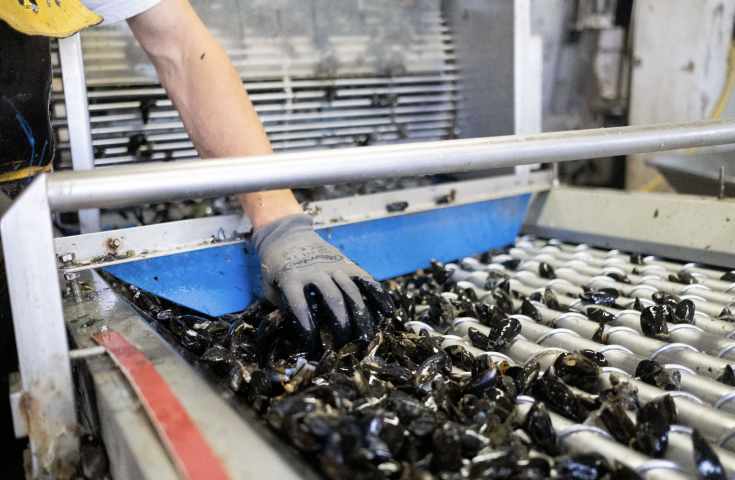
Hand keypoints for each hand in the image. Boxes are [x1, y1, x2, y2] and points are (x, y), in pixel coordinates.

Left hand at [253, 214, 393, 350]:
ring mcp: (333, 266)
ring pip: (351, 291)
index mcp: (292, 277)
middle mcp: (316, 271)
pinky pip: (365, 279)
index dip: (306, 327)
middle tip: (346, 346)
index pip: (300, 305)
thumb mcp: (268, 284)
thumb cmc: (275, 264)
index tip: (311, 344)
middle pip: (332, 299)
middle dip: (341, 324)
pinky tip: (387, 312)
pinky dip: (378, 295)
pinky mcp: (346, 262)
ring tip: (367, 337)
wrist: (287, 233)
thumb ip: (278, 305)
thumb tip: (290, 330)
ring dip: (361, 315)